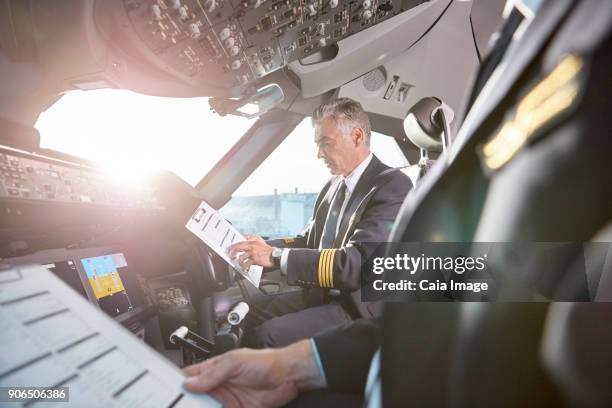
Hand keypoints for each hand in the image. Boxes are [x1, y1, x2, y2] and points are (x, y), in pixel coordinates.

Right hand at [183, 340, 324, 407]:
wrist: (288, 376)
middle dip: (186, 403)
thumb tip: (190, 383)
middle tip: (179, 406)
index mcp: (215, 369)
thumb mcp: (235, 362)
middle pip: (195, 397)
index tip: (169, 393)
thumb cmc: (265, 362)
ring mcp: (227, 401)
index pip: (190, 376)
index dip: (179, 383)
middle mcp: (219, 386)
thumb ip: (213, 374)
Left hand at [229, 234, 273, 268]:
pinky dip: (245, 267)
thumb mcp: (260, 240)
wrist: (274, 256)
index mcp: (252, 242)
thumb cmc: (267, 249)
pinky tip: (245, 269)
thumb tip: (244, 236)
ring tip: (240, 264)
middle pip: (238, 248)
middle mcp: (251, 247)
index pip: (240, 242)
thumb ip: (252, 237)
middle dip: (232, 253)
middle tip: (231, 256)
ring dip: (239, 262)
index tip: (229, 249)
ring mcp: (253, 254)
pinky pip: (246, 264)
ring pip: (241, 258)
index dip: (233, 246)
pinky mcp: (255, 260)